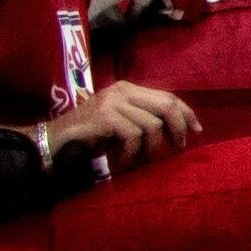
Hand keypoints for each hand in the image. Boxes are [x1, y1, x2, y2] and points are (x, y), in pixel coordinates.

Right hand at [41, 80, 195, 172]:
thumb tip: (182, 130)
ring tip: (139, 160)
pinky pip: (134, 135)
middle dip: (178, 128)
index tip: (196, 131)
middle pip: (166, 105)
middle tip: (178, 148)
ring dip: (151, 148)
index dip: (186, 113)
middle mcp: (121, 91)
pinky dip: (133, 152)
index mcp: (128, 89)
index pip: (168, 96)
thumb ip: (146, 120)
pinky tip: (123, 161)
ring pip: (152, 124)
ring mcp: (112, 102)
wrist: (54, 141)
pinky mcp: (104, 116)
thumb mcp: (123, 125)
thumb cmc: (91, 136)